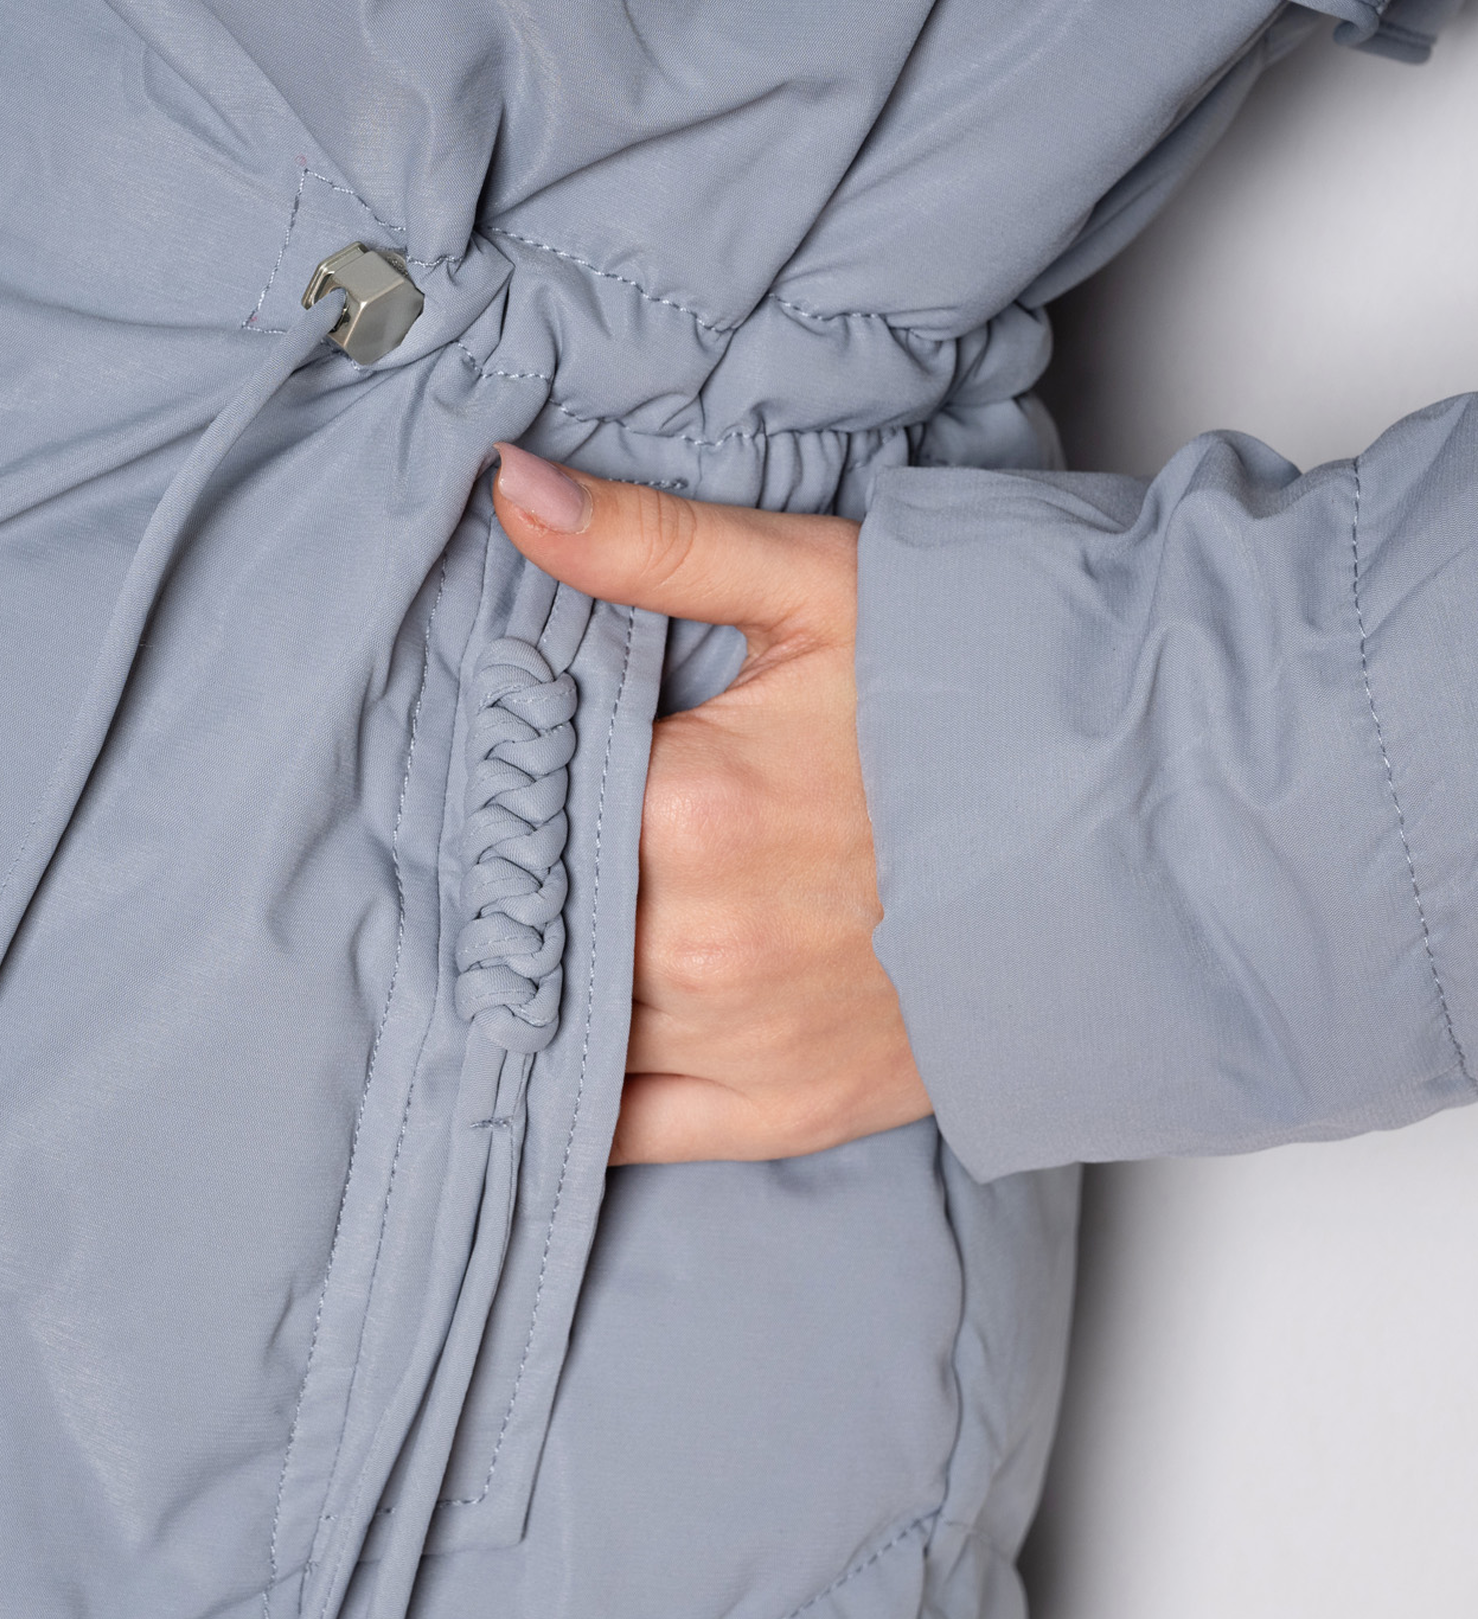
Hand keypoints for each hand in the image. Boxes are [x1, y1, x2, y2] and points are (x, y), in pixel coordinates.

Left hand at [491, 446, 930, 1164]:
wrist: (1138, 828)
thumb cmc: (980, 702)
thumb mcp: (814, 587)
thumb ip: (647, 544)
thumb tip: (511, 491)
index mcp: (686, 809)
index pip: (508, 809)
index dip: (486, 789)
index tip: (479, 775)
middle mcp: (694, 945)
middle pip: (525, 922)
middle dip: (500, 886)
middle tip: (486, 854)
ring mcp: (738, 1042)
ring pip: (557, 1029)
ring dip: (521, 987)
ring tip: (500, 944)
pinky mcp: (782, 1111)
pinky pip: (625, 1128)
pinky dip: (572, 1095)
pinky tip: (542, 1055)